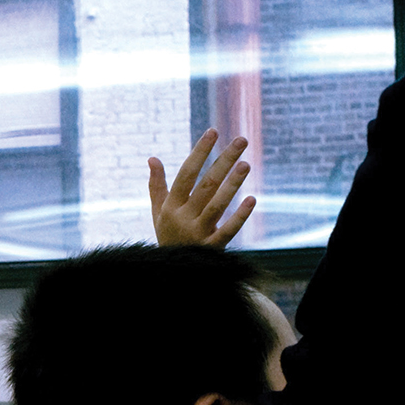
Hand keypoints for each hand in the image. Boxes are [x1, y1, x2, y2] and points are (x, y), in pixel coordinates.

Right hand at [149, 130, 254, 246]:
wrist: (172, 273)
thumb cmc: (168, 236)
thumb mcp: (159, 212)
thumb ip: (156, 185)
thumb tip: (152, 158)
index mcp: (171, 206)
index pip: (186, 174)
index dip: (199, 152)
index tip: (213, 131)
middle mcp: (183, 218)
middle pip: (206, 184)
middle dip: (223, 161)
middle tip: (242, 140)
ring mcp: (197, 233)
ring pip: (217, 204)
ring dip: (232, 183)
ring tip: (246, 163)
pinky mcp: (212, 248)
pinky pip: (227, 230)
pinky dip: (239, 216)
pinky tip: (252, 199)